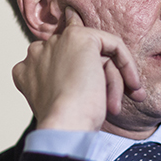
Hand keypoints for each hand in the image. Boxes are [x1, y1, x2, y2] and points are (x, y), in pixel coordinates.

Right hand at [12, 8, 145, 130]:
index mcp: (27, 69)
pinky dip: (127, 64)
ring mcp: (56, 42)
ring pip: (98, 57)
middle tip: (114, 107)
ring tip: (117, 107)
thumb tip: (98, 69)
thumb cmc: (67, 123)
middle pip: (80, 60)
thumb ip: (70, 81)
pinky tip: (132, 84)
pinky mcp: (79, 37)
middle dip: (101, 81)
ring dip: (113, 83)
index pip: (57, 57)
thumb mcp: (66, 102)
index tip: (94, 81)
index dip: (77, 66)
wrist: (65, 123)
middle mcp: (38, 51)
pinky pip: (113, 44)